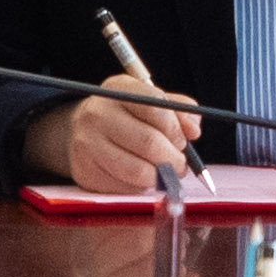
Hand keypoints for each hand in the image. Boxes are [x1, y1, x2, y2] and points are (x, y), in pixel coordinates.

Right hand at [22, 71, 199, 193]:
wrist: (82, 130)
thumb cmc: (127, 115)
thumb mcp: (151, 101)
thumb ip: (179, 110)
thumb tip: (194, 131)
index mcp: (118, 88)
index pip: (154, 106)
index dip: (176, 128)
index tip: (184, 140)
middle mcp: (98, 113)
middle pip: (149, 141)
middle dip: (174, 158)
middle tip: (181, 164)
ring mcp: (88, 144)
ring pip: (137, 170)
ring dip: (161, 177)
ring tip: (166, 173)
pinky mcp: (86, 171)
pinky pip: (125, 187)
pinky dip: (142, 187)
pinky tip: (143, 177)